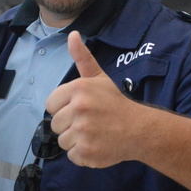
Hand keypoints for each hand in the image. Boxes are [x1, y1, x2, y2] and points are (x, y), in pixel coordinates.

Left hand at [46, 31, 137, 167]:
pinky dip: (82, 154)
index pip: (50, 104)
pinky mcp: (87, 151)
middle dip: (69, 125)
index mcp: (78, 89)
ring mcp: (83, 131)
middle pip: (55, 124)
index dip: (63, 107)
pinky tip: (96, 144)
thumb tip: (72, 34)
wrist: (139, 129)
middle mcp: (79, 108)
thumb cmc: (114, 103)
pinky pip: (72, 155)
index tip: (80, 108)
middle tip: (90, 121)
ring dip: (76, 140)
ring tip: (93, 133)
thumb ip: (82, 57)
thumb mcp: (98, 77)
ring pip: (62, 141)